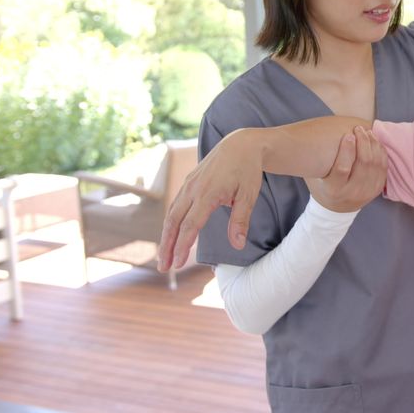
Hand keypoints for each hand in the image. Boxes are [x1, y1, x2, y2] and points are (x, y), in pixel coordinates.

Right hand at [158, 129, 263, 271]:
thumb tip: (237, 245)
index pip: (190, 224)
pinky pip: (175, 205)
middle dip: (167, 246)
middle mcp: (193, 189)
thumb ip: (240, 220)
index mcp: (208, 193)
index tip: (178, 264)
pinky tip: (171, 235)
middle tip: (164, 268)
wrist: (241, 144)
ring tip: (164, 257)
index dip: (183, 245)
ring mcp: (188, 185)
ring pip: (171, 214)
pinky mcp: (188, 182)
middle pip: (174, 222)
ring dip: (166, 236)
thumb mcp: (249, 194)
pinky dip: (171, 223)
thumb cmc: (247, 170)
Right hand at [306, 126, 387, 212]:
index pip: (342, 168)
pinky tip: (375, 142)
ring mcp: (366, 193)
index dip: (347, 150)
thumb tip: (307, 135)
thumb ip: (314, 159)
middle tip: (359, 129)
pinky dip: (381, 153)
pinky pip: (383, 168)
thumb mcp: (313, 175)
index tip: (348, 134)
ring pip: (375, 165)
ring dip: (373, 145)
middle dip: (363, 142)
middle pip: (363, 164)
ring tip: (368, 132)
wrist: (335, 209)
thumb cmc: (321, 184)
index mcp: (333, 189)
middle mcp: (351, 193)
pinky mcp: (376, 190)